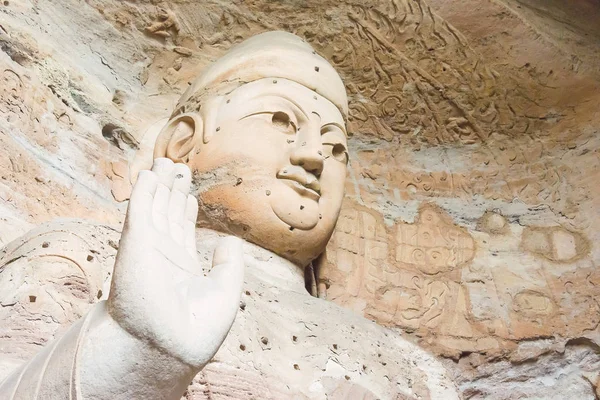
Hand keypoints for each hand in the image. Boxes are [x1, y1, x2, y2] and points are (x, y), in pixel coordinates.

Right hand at [107, 158, 243, 367]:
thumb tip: (229, 240)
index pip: (183, 230)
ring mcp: (148, 247)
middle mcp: (164, 254)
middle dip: (172, 190)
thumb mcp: (226, 291)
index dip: (185, 209)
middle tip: (177, 167)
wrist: (170, 345)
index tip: (188, 192)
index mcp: (183, 266)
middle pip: (167, 213)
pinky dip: (144, 189)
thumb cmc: (197, 329)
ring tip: (165, 162)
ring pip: (153, 206)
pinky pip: (140, 208)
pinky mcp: (136, 241)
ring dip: (158, 183)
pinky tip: (150, 173)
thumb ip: (229, 263)